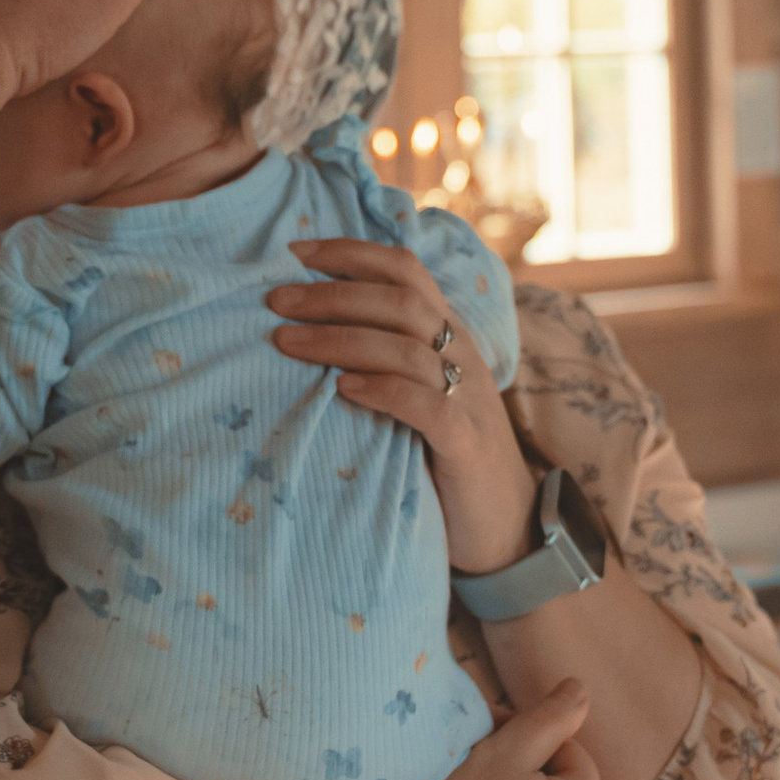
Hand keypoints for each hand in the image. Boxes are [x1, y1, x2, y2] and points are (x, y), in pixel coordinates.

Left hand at [267, 235, 538, 573]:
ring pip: (407, 347)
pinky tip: (344, 390)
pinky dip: (385, 391)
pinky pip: (430, 406)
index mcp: (447, 334)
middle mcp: (462, 355)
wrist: (504, 527)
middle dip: (332, 293)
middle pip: (400, 300)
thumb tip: (301, 327)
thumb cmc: (441, 456)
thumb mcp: (413, 393)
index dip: (351, 253)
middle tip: (275, 301)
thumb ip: (379, 358)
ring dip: (341, 339)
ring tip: (286, 342)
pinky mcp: (468, 444)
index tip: (293, 251)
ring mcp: (470, 398)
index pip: (405, 270)